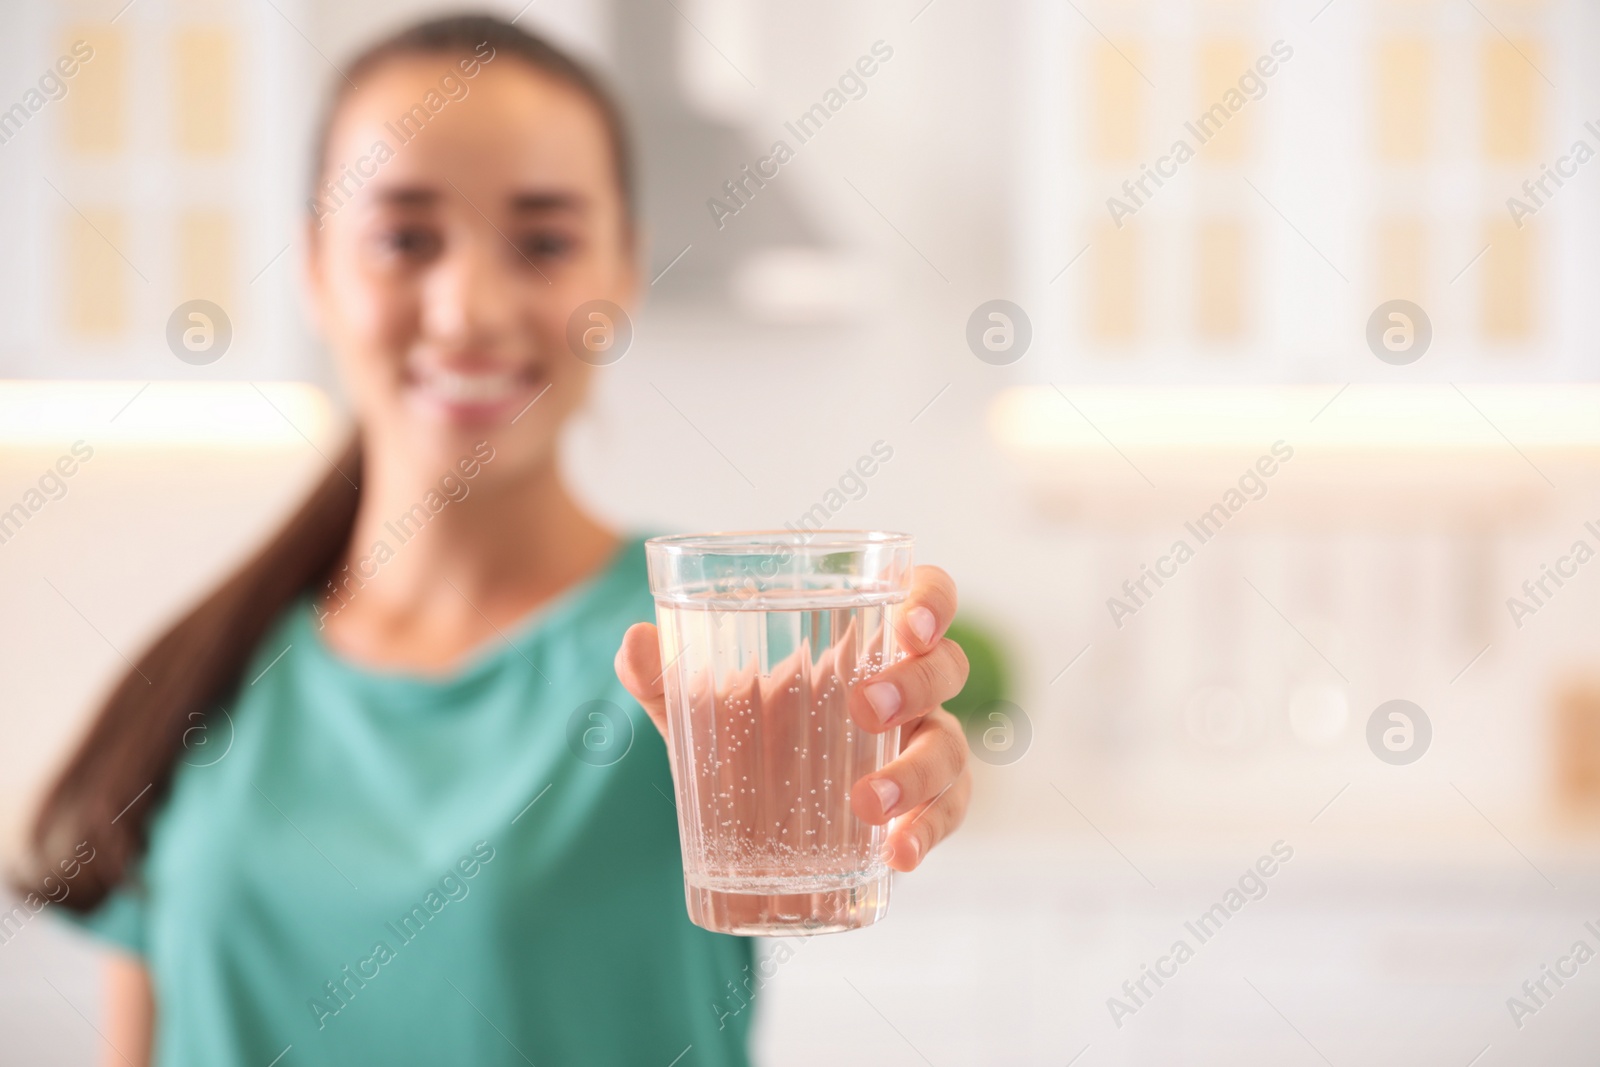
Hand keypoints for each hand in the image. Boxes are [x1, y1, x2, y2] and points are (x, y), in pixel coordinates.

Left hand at [614, 564, 971, 873]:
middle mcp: (909, 692)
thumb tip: (634, 643)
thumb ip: (664, 677)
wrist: (754, 818)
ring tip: (868, 804)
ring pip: (953, 748)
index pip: (924, 599)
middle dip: (916, 684)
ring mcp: (922, 750)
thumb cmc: (745, 738)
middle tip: (867, 707)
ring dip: (918, 772)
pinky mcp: (922, 809)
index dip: (932, 601)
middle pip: (945, 668)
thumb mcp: (699, 710)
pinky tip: (897, 855)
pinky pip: (946, 816)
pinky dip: (928, 833)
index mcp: (866, 645)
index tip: (907, 622)